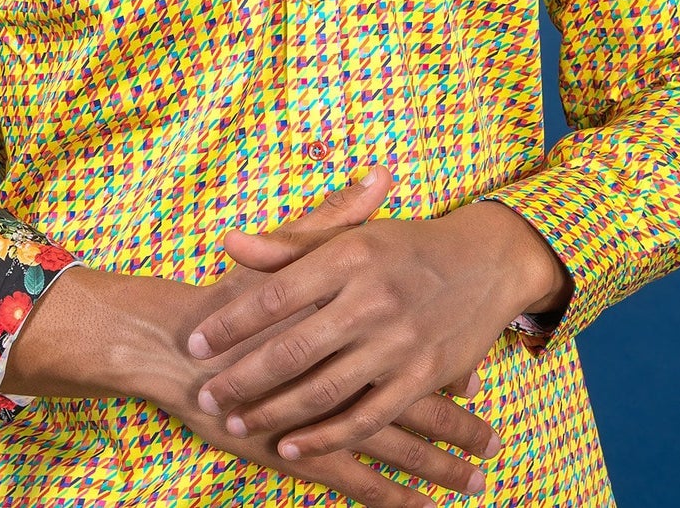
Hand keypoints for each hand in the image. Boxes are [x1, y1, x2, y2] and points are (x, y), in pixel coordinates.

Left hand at [145, 168, 503, 506]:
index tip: (194, 343)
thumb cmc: (404, 246)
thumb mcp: (350, 235)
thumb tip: (229, 243)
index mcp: (349, 255)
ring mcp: (399, 341)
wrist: (485, 262)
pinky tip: (291, 445)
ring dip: (274, 412)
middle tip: (205, 394)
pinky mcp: (422, 376)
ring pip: (324, 389)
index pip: (274, 294)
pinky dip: (326, 436)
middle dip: (242, 377)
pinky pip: (365, 416)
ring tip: (235, 420)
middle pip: (292, 348)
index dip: (230, 323)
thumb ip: (288, 245)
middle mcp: (372, 298)